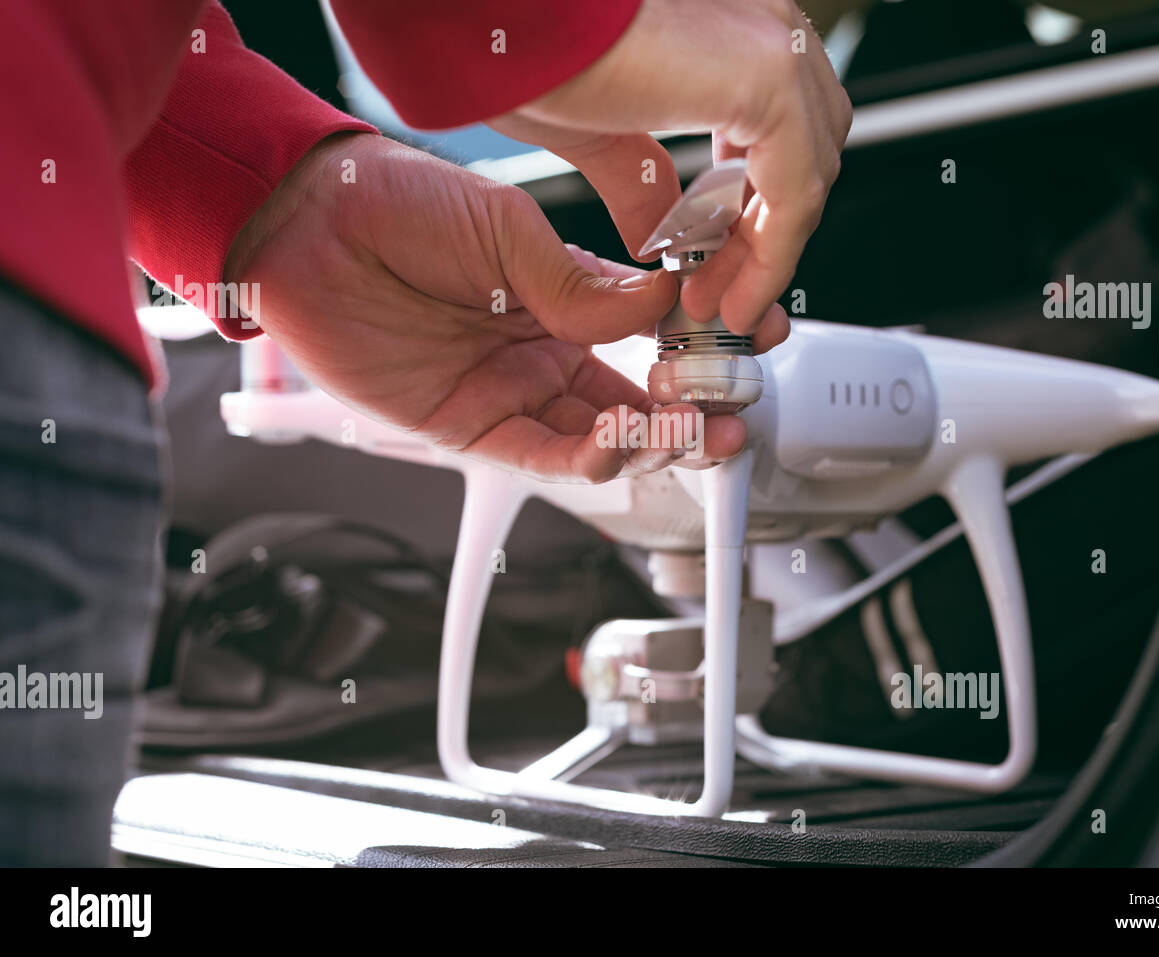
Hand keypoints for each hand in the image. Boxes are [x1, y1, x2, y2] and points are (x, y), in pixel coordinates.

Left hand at [224, 133, 758, 482]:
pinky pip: (543, 456)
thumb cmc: (400, 206)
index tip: (751, 342)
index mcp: (565, 299)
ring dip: (653, 444)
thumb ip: (582, 284)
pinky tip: (623, 442)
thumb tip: (657, 306)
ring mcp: (511, 394)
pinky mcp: (471, 429)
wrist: (310, 229)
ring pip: (600, 440)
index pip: (652, 337)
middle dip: (692, 416)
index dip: (701, 349)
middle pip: (637, 403)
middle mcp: (545, 353)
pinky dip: (589, 457)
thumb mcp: (508, 231)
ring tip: (694, 431)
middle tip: (734, 416)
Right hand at [490, 0, 851, 335]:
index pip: (780, 135)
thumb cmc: (532, 44)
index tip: (720, 272)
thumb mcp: (602, 130)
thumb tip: (658, 233)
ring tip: (722, 304)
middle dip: (762, 236)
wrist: (502, 20)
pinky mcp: (770, 75)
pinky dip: (772, 256)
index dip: (752, 214)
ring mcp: (773, 42)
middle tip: (721, 293)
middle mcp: (763, 24)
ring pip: (809, 177)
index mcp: (731, 29)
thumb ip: (642, 181)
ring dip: (765, 254)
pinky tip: (734, 295)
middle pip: (805, 156)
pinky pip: (797, 192)